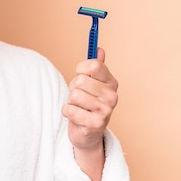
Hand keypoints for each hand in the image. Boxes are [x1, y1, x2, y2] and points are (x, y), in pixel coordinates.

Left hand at [62, 48, 117, 180]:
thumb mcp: (90, 83)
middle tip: (79, 97)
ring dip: (71, 102)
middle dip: (73, 88)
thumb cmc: (86, 103)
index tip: (81, 75)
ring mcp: (106, 111)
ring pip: (74, 95)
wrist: (86, 132)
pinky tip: (76, 117)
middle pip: (80, 80)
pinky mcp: (96, 124)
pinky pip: (69, 110)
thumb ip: (95, 66)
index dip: (81, 69)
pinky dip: (67, 113)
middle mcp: (112, 96)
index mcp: (111, 82)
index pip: (94, 65)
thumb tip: (99, 48)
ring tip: (78, 108)